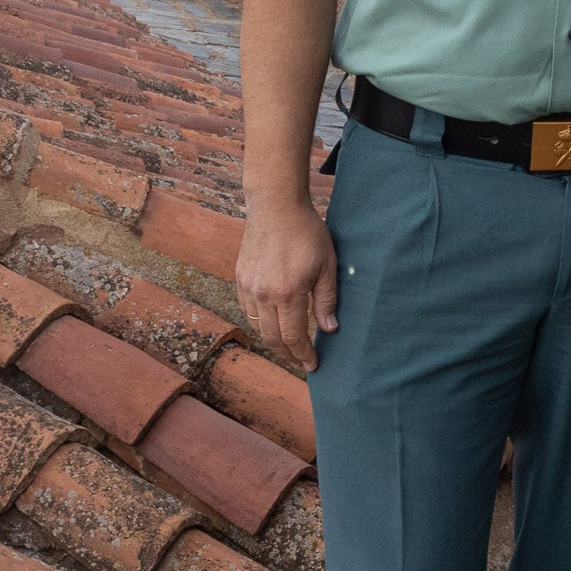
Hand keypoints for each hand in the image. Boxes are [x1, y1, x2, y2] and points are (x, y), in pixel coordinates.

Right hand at [238, 203, 339, 363]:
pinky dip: (259, 322)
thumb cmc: (306, 232)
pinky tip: (273, 322)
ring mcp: (249, 287)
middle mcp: (264, 294)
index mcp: (288, 293)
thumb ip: (326, 299)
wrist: (275, 205)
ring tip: (288, 346)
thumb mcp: (326, 264)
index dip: (303, 354)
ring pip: (257, 326)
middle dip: (288, 354)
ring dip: (272, 340)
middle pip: (272, 338)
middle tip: (300, 361)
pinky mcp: (240, 278)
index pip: (294, 337)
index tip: (312, 364)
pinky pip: (247, 310)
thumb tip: (329, 328)